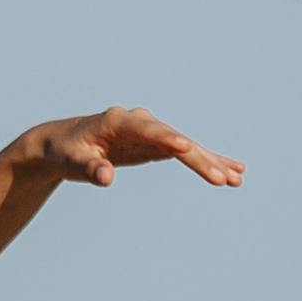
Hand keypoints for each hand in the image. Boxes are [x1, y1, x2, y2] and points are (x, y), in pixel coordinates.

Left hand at [11, 109, 243, 191]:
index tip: (187, 148)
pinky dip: (206, 161)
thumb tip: (104, 177)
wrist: (63, 144)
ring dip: (211, 161)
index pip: (148, 130)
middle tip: (224, 179)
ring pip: (186, 146)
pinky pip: (185, 152)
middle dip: (199, 159)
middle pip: (174, 140)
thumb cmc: (66, 152)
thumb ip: (89, 169)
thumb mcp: (72, 163)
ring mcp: (151, 131)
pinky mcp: (156, 143)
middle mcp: (140, 122)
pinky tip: (231, 170)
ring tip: (237, 178)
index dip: (167, 139)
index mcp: (118, 121)